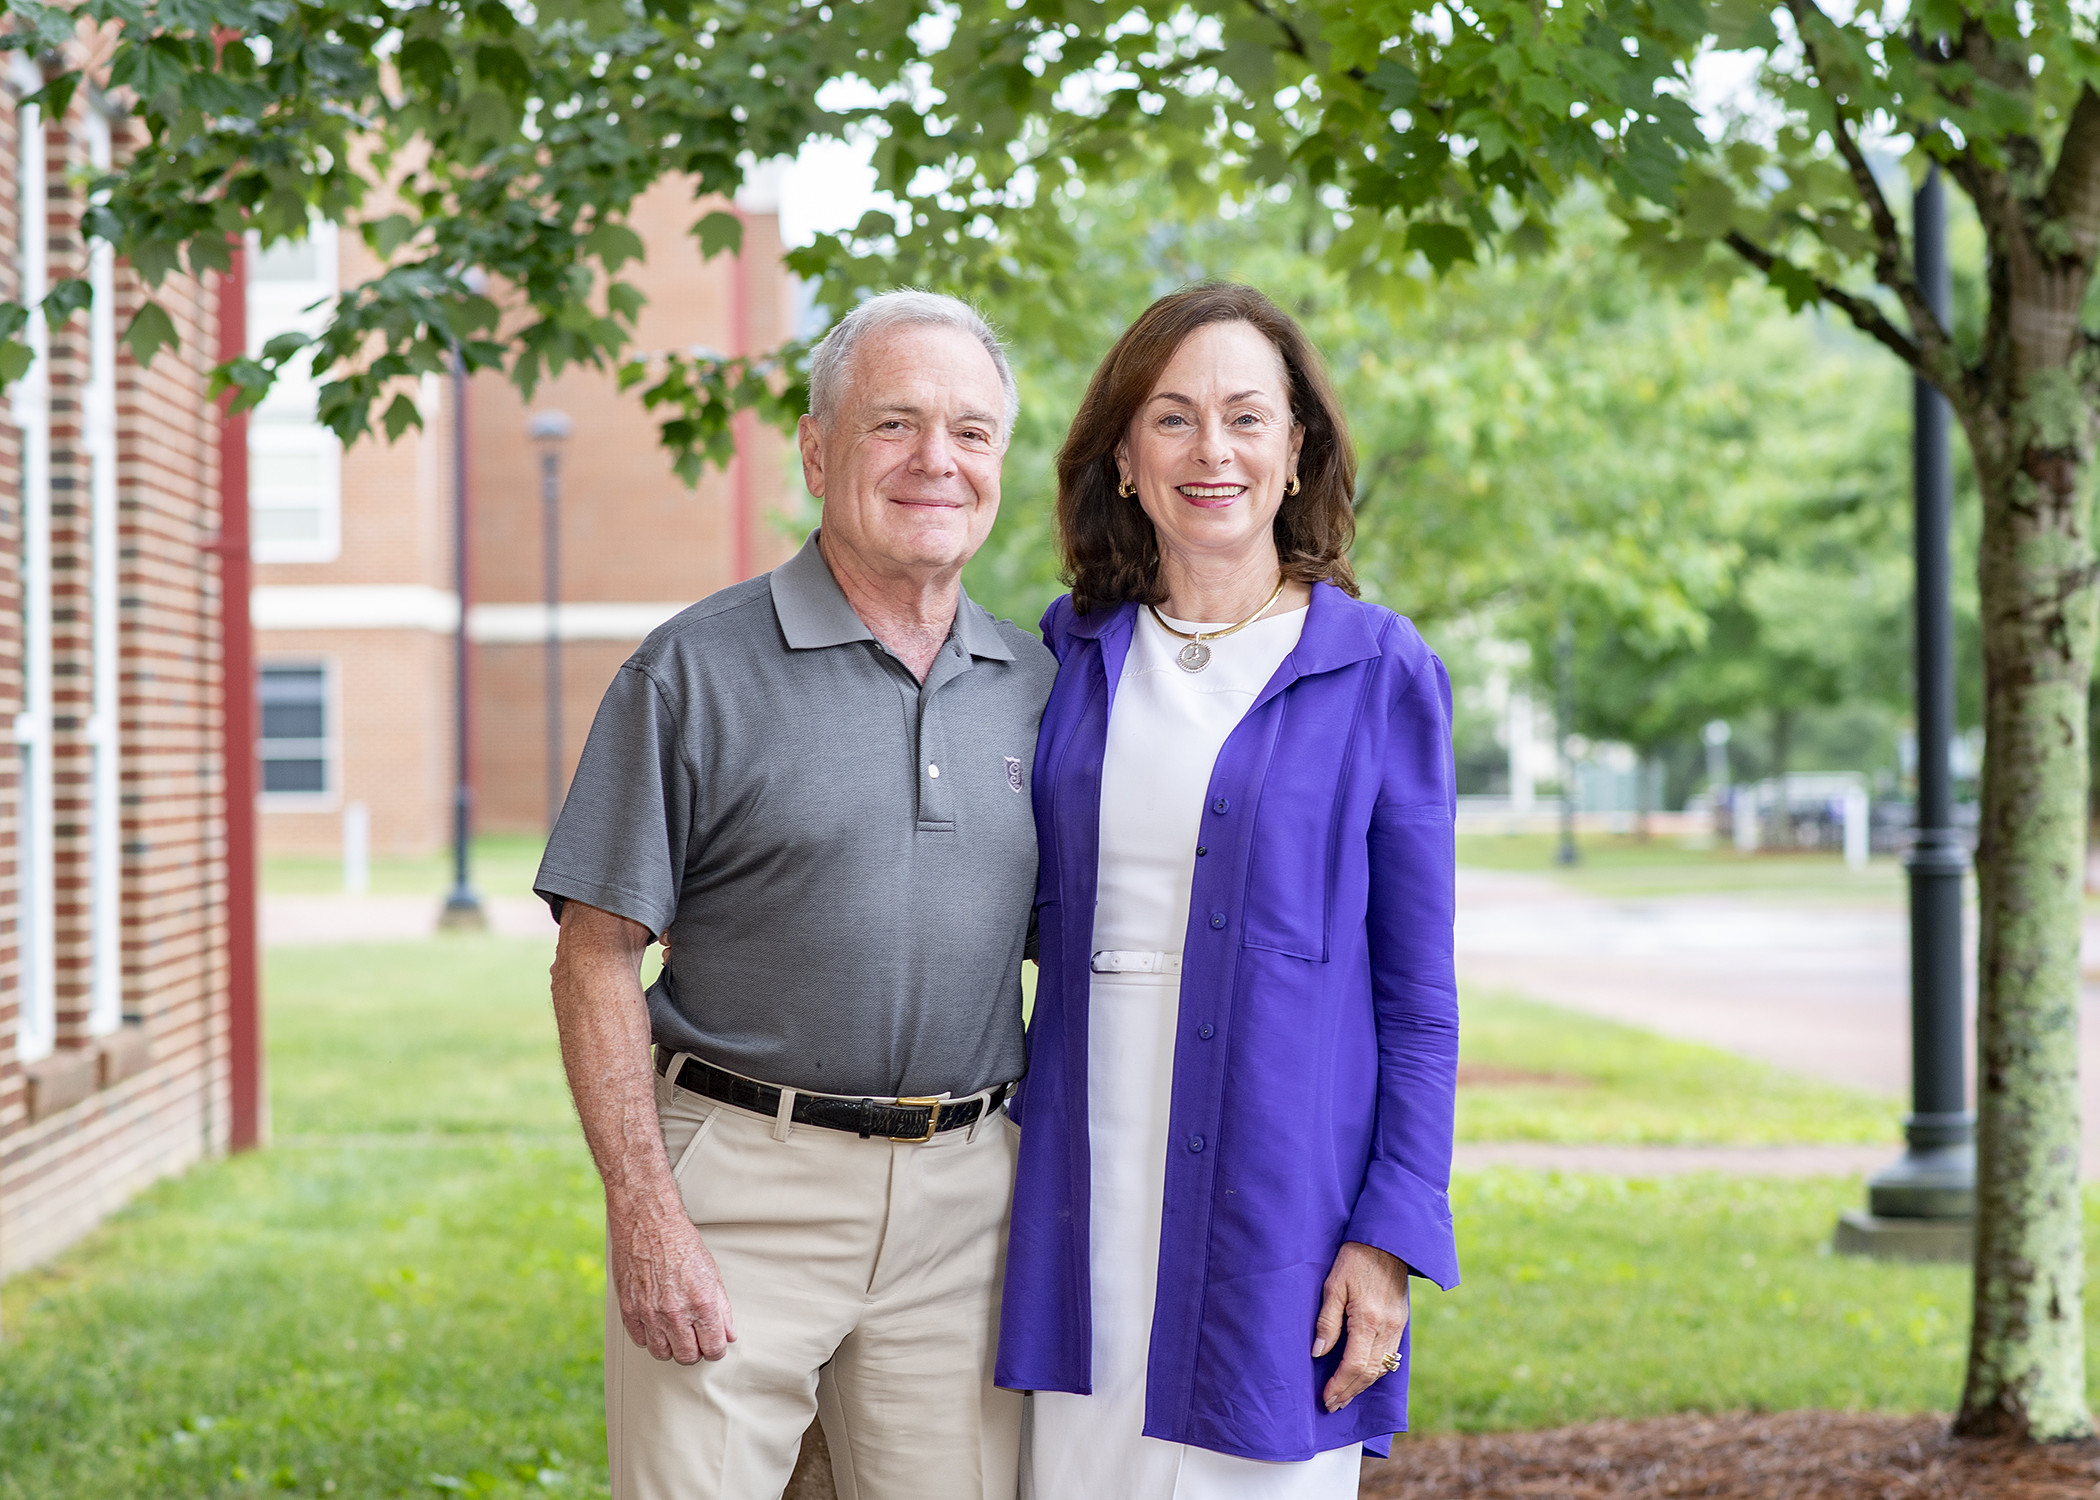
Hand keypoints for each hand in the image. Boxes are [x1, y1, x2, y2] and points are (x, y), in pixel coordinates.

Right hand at [608, 1196, 736, 1363]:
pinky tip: (656, 1323)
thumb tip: (728, 1333)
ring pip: (662, 1353)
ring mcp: (650, 1313)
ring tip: (675, 1331)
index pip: (713, 1347)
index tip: (713, 1344)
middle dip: (694, 1350)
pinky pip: (640, 1340)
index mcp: (701, 1303)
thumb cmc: (680, 1243)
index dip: (715, 1348)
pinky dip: (649, 1337)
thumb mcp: (712, 1273)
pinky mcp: (630, 1310)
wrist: (649, 1224)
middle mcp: (676, 1312)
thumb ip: (722, 1308)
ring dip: (671, 1346)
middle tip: (695, 1337)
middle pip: (687, 1356)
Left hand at [1311, 1240, 1410, 1412]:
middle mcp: (1386, 1327)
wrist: (1388, 1243)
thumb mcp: (1334, 1285)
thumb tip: (1318, 1353)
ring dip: (1362, 1385)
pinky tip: (1362, 1376)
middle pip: (1369, 1372)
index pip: (1354, 1364)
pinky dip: (1375, 1372)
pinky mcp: (1401, 1323)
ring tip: (1344, 1396)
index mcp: (1367, 1319)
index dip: (1339, 1385)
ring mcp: (1397, 1326)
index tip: (1326, 1398)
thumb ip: (1327, 1321)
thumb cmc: (1355, 1259)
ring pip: (1382, 1368)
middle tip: (1332, 1404)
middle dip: (1350, 1391)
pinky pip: (1390, 1356)